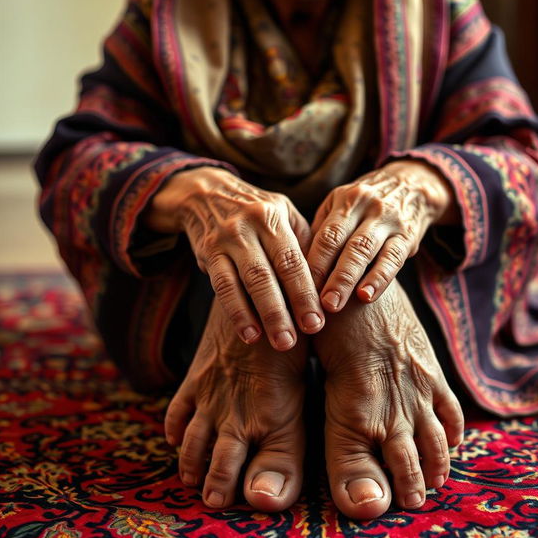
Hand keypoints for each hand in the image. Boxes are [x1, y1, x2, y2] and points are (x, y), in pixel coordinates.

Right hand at [145, 167, 323, 349]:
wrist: (207, 194)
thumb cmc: (259, 212)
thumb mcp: (284, 215)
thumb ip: (304, 243)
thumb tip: (330, 280)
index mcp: (274, 216)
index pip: (293, 259)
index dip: (305, 292)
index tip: (319, 321)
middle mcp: (248, 226)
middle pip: (268, 273)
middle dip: (285, 309)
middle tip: (299, 339)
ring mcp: (225, 239)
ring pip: (244, 282)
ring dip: (262, 316)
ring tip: (280, 343)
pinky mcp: (207, 253)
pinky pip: (221, 287)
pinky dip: (236, 312)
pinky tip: (249, 335)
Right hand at [165, 298, 306, 511]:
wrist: (261, 293)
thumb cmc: (295, 340)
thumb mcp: (302, 388)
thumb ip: (288, 444)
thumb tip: (270, 495)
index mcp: (272, 419)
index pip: (260, 474)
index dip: (249, 494)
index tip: (239, 504)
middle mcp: (237, 415)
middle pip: (218, 468)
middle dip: (214, 488)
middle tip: (212, 501)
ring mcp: (212, 396)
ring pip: (191, 445)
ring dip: (190, 466)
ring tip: (192, 479)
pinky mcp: (196, 377)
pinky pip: (176, 412)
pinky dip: (173, 430)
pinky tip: (175, 438)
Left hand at [307, 160, 457, 312]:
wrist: (411, 186)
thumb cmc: (365, 206)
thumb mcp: (342, 205)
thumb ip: (323, 230)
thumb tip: (297, 265)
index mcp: (345, 200)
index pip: (326, 234)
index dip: (313, 262)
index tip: (299, 288)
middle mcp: (367, 207)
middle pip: (343, 243)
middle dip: (328, 274)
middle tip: (315, 302)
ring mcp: (389, 220)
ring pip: (365, 250)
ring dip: (348, 279)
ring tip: (335, 304)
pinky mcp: (408, 235)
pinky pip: (393, 259)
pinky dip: (379, 278)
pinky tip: (367, 296)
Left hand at [312, 279, 463, 518]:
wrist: (358, 277)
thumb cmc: (329, 323)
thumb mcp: (321, 373)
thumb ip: (338, 429)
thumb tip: (352, 482)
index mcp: (353, 411)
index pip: (362, 474)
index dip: (368, 497)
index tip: (377, 509)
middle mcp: (389, 407)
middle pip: (408, 468)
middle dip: (410, 490)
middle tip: (413, 503)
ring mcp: (416, 388)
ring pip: (436, 446)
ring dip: (436, 469)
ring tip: (434, 484)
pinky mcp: (432, 369)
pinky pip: (451, 411)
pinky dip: (454, 434)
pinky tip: (452, 443)